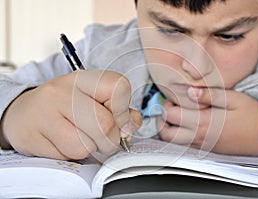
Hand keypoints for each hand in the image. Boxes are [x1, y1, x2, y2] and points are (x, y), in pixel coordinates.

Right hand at [0, 70, 141, 159]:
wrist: (23, 113)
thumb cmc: (64, 106)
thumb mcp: (92, 99)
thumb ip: (118, 110)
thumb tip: (132, 123)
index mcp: (83, 79)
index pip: (119, 87)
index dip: (124, 111)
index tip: (118, 120)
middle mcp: (63, 91)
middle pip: (105, 124)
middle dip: (111, 140)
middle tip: (104, 139)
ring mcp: (46, 113)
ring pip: (86, 145)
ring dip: (90, 149)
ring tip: (81, 139)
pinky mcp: (33, 137)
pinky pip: (67, 155)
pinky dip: (72, 155)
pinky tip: (64, 143)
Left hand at [157, 87, 257, 156]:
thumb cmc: (251, 116)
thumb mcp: (233, 99)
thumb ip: (209, 94)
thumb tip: (190, 91)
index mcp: (203, 121)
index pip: (170, 115)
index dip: (167, 104)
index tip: (173, 97)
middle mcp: (199, 136)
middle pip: (166, 133)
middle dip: (161, 120)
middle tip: (169, 108)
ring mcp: (202, 145)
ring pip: (174, 142)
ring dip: (169, 130)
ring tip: (176, 117)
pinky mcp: (207, 150)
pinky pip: (186, 146)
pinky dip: (180, 137)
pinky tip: (189, 125)